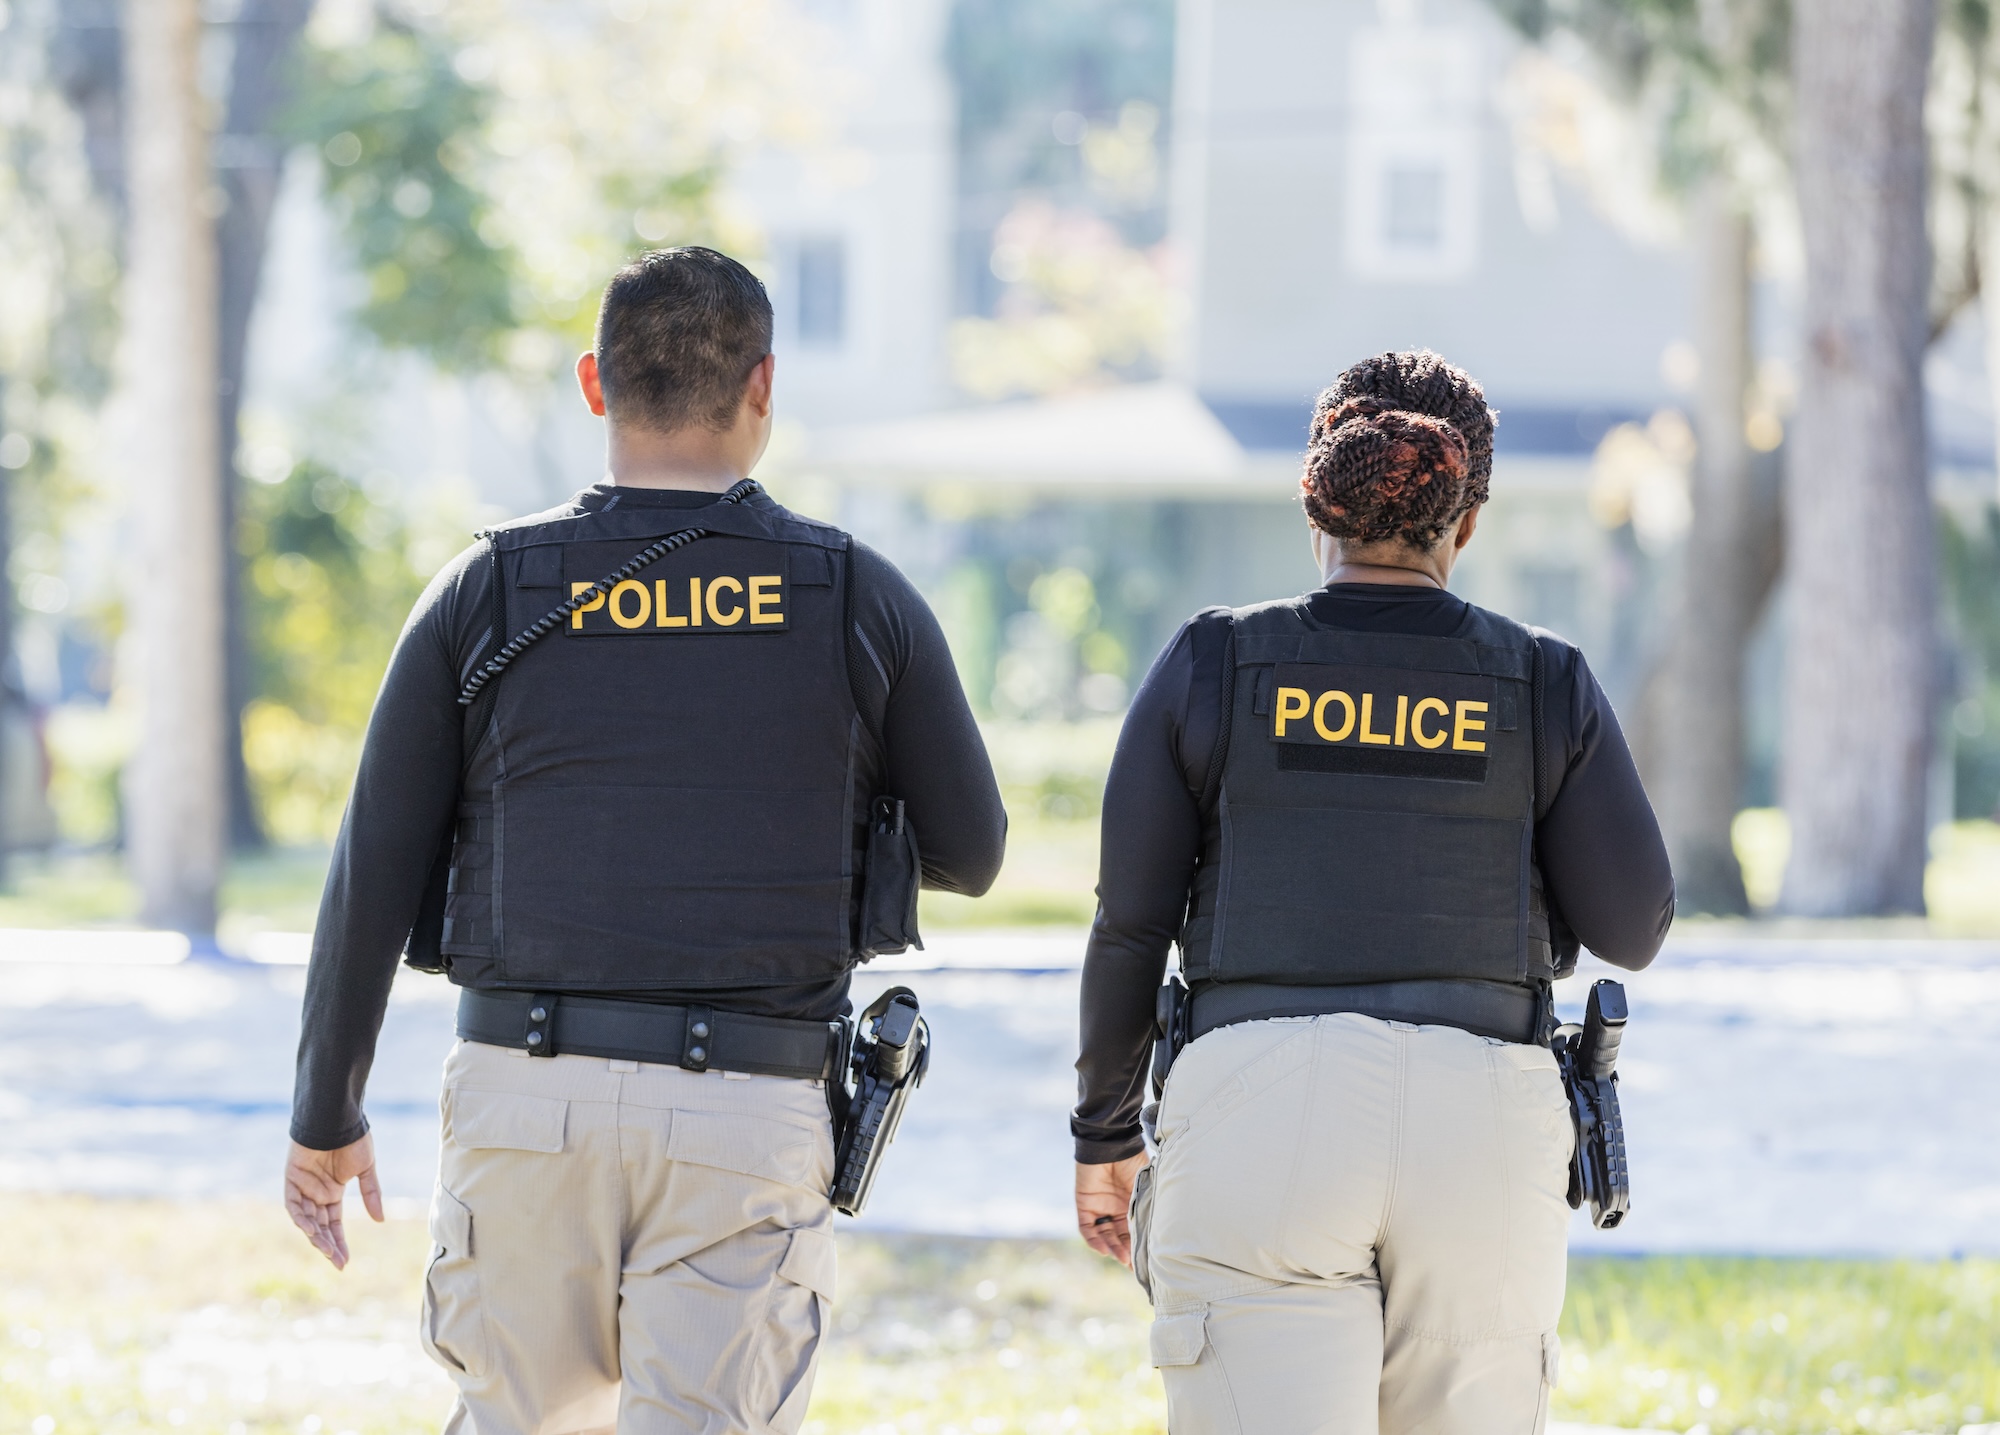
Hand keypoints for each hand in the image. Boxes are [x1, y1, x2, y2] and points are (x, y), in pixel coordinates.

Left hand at [284, 1133, 384, 1268]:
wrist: (338, 1119)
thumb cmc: (354, 1140)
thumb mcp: (366, 1170)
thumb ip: (371, 1194)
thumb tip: (380, 1220)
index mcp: (333, 1192)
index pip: (334, 1224)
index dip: (339, 1242)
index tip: (345, 1261)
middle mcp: (316, 1194)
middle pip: (320, 1226)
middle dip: (328, 1245)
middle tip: (338, 1262)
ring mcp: (303, 1188)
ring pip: (307, 1220)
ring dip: (316, 1236)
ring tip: (328, 1250)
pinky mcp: (292, 1179)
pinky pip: (294, 1205)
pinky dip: (302, 1218)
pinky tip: (312, 1231)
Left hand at [1076, 1153, 1148, 1266]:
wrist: (1112, 1142)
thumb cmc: (1133, 1161)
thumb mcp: (1146, 1188)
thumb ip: (1149, 1208)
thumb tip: (1161, 1235)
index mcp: (1132, 1205)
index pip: (1134, 1232)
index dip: (1139, 1247)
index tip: (1147, 1263)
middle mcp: (1116, 1209)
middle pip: (1119, 1237)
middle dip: (1126, 1252)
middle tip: (1134, 1265)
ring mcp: (1100, 1207)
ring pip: (1104, 1236)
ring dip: (1112, 1248)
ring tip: (1121, 1258)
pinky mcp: (1084, 1204)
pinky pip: (1087, 1228)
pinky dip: (1094, 1240)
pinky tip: (1104, 1249)